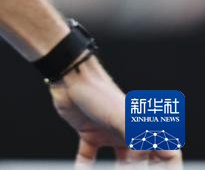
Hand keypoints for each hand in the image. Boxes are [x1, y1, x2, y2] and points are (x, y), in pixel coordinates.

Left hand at [49, 56, 182, 166]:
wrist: (69, 77)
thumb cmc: (99, 92)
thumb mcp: (122, 117)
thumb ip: (136, 140)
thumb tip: (137, 164)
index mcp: (143, 128)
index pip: (167, 152)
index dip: (168, 167)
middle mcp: (129, 132)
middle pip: (142, 161)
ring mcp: (109, 133)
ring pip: (118, 162)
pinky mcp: (89, 133)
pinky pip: (89, 156)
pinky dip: (86, 166)